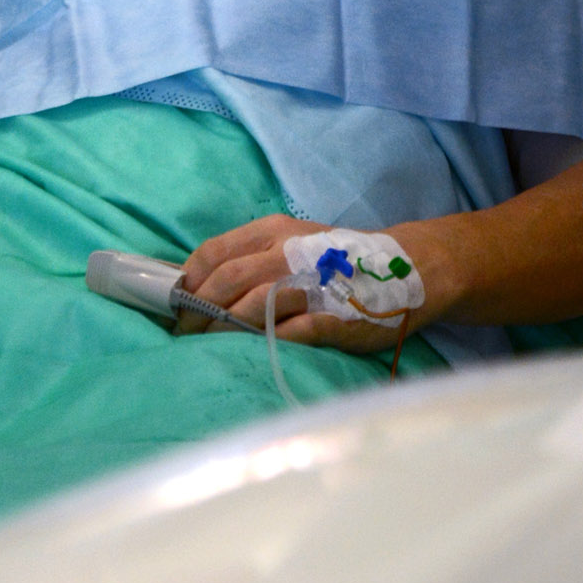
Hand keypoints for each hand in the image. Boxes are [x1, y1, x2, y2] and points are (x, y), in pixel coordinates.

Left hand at [179, 214, 424, 354]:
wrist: (405, 267)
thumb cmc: (336, 258)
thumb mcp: (291, 240)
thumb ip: (251, 256)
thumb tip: (198, 282)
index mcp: (273, 231)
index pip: (214, 253)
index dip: (188, 281)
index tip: (177, 302)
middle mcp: (288, 253)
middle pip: (225, 282)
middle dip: (198, 311)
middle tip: (186, 332)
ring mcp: (311, 285)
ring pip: (251, 308)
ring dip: (223, 330)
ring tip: (209, 345)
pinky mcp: (332, 318)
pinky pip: (288, 333)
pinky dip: (262, 343)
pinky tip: (249, 351)